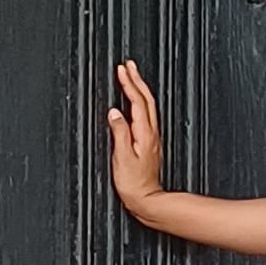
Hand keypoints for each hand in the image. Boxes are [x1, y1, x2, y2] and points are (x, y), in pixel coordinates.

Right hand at [106, 58, 164, 219]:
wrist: (147, 199)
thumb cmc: (134, 183)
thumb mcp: (122, 157)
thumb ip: (119, 132)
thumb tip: (114, 111)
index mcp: (144, 133)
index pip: (137, 101)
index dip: (129, 83)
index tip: (121, 69)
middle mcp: (151, 133)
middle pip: (146, 99)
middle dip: (136, 79)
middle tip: (128, 65)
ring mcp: (151, 137)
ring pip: (148, 106)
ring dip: (139, 88)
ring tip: (131, 76)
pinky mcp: (149, 143)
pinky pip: (146, 115)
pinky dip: (140, 102)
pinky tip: (134, 102)